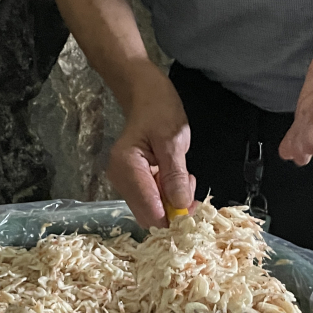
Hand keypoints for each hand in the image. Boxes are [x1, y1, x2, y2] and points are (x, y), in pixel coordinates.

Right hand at [107, 62, 197, 226]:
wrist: (145, 96)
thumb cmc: (159, 110)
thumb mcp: (173, 140)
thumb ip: (176, 175)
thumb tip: (180, 206)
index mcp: (126, 168)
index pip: (149, 210)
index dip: (172, 216)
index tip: (193, 206)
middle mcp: (120, 180)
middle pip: (148, 215)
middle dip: (173, 210)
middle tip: (191, 188)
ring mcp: (124, 183)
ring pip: (151, 210)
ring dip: (172, 202)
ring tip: (185, 178)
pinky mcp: (131, 183)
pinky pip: (151, 201)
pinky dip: (167, 195)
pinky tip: (175, 178)